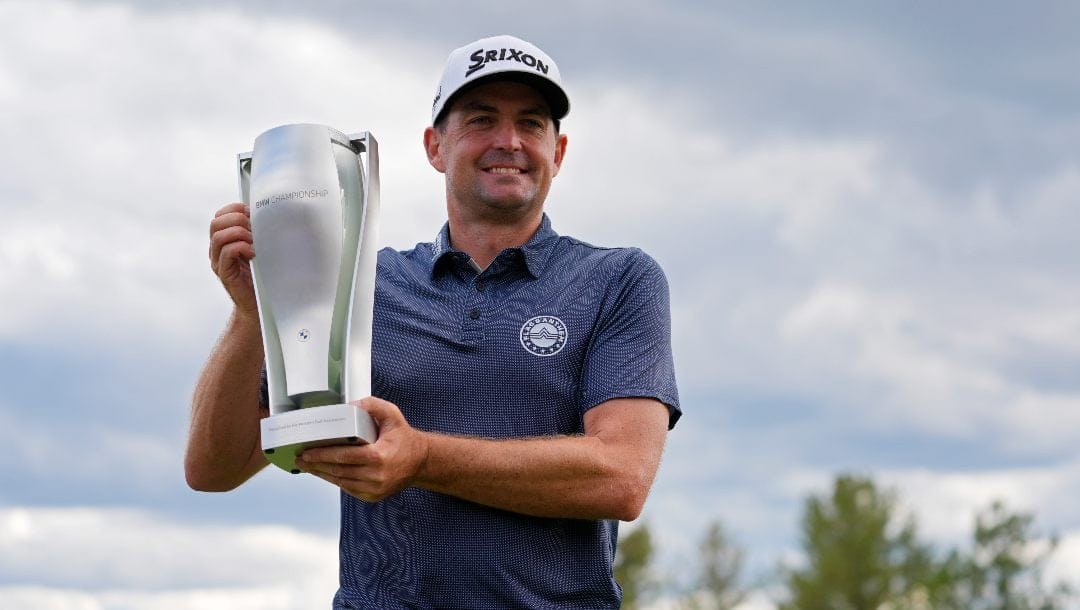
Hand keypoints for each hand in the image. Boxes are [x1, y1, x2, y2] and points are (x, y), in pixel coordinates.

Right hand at [209, 203, 257, 316]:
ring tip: (254, 240)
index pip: (219, 216)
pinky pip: (226, 252)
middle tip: (254, 227)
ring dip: (239, 233)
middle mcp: (216, 250)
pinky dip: (241, 247)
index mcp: (223, 241)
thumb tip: (267, 214)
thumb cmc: (261, 275)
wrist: (258, 304)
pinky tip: (254, 253)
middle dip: (236, 219)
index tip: (251, 212)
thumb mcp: (259, 248)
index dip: (234, 209)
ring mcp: (218, 262)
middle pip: (216, 223)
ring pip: (219, 236)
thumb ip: (256, 233)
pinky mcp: (224, 274)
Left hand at [296, 397, 429, 501]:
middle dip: (316, 464)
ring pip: (340, 481)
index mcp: (380, 456)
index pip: (344, 456)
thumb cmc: (405, 439)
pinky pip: (348, 488)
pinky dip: (335, 480)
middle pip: (338, 471)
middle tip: (301, 458)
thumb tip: (350, 405)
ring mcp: (374, 489)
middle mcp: (376, 476)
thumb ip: (372, 405)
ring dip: (322, 474)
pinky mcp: (372, 496)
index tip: (307, 452)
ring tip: (308, 466)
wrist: (421, 462)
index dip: (323, 455)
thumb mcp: (392, 415)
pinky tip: (324, 472)